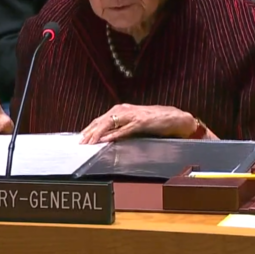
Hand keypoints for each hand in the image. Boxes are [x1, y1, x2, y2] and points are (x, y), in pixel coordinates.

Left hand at [80, 104, 203, 144]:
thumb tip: (106, 138)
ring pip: (110, 123)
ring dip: (98, 134)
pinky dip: (114, 135)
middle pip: (101, 121)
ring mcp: (132, 115)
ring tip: (89, 143)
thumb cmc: (154, 121)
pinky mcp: (140, 122)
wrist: (173, 118)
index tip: (81, 138)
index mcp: (121, 110)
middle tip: (81, 143)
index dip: (89, 129)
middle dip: (89, 132)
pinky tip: (106, 140)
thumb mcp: (133, 124)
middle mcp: (124, 110)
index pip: (100, 120)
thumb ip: (120, 128)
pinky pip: (124, 129)